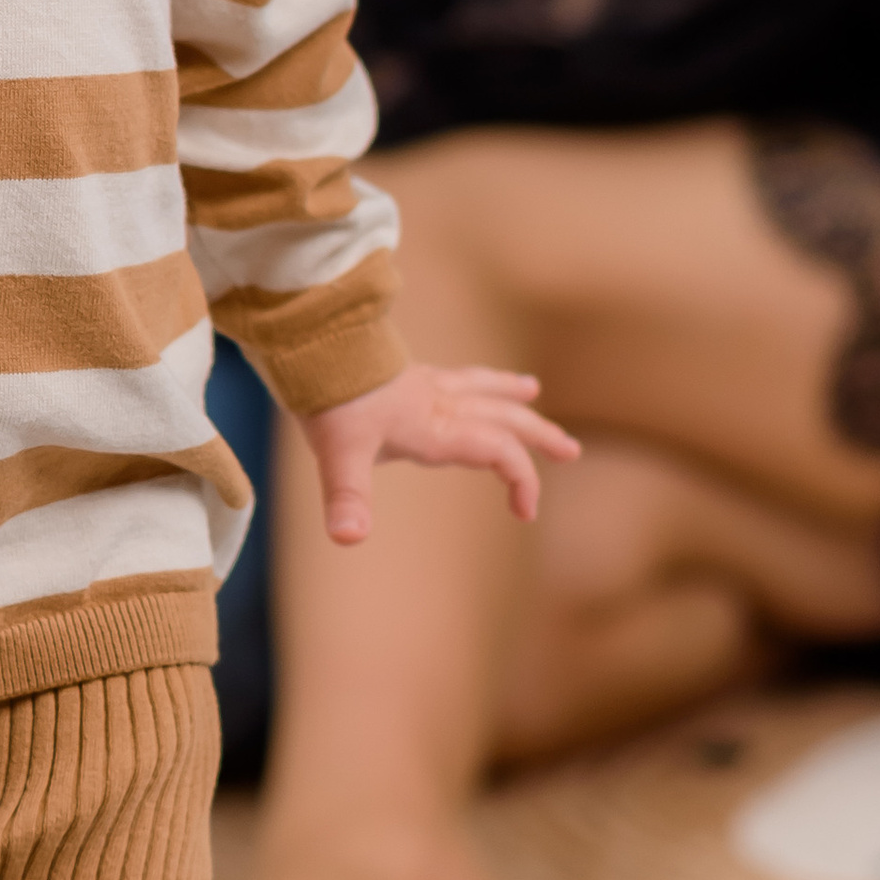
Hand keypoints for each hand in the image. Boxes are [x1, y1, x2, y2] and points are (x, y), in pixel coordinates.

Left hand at [300, 363, 576, 546]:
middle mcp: (438, 403)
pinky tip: (461, 380)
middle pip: (503, 418)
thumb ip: (347, 497)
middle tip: (570, 450)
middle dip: (539, 436)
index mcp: (435, 427)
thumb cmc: (327, 398)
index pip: (499, 451)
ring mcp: (422, 384)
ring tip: (531, 390)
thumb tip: (349, 538)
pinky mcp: (402, 371)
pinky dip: (470, 379)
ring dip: (510, 396)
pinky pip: (451, 375)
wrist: (309, 342)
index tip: (526, 512)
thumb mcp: (336, 453)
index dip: (522, 480)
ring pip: (480, 388)